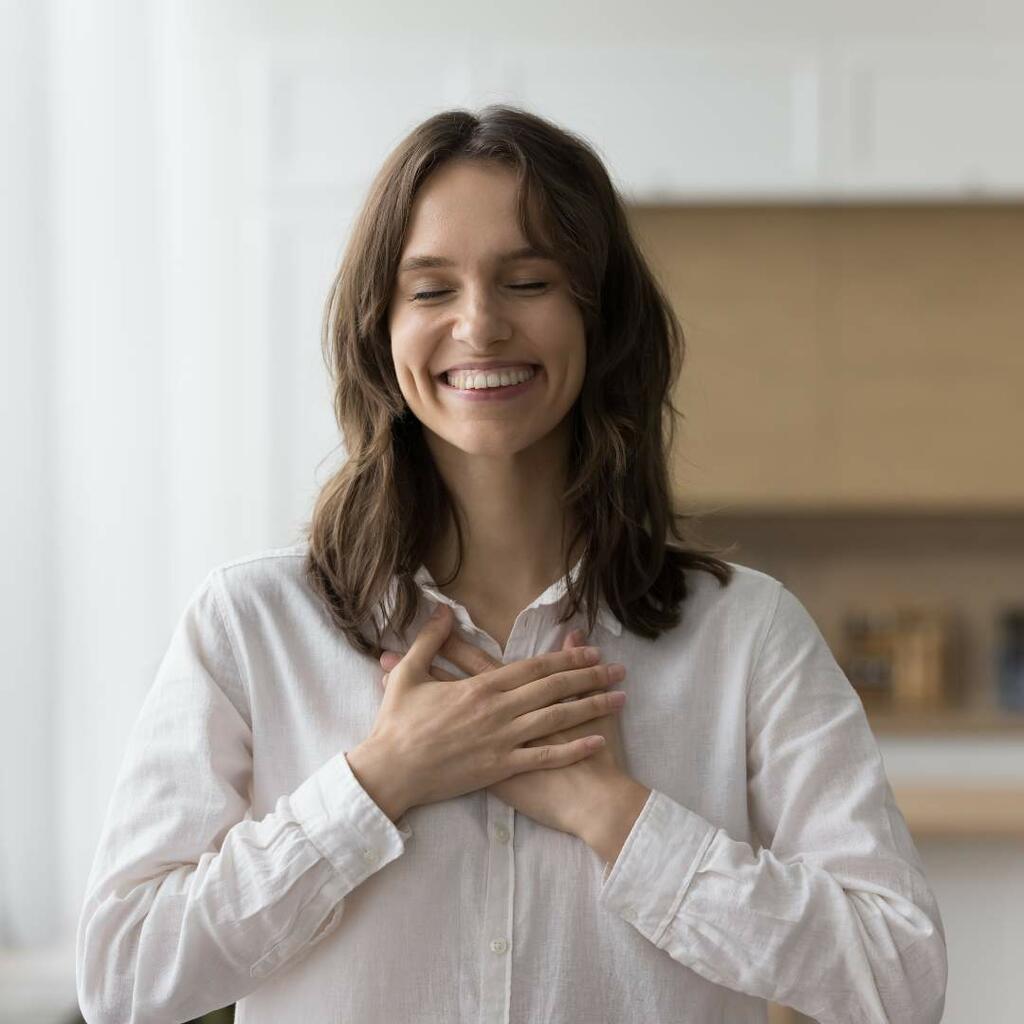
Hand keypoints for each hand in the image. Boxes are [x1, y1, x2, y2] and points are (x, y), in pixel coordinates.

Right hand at [378, 619, 629, 839]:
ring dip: (591, 707)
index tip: (590, 650)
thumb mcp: (408, 675)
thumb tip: (441, 611)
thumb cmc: (397, 725)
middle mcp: (498, 710)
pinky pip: (545, 757)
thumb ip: (428, 641)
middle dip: (590, 677)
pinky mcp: (501, 769)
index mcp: (480, 687)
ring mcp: (502, 741)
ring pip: (557, 719)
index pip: (533, 667)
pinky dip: (574, 748)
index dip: (565, 657)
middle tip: (618, 669)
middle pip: (554, 689)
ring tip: (620, 698)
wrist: (390, 773)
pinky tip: (598, 740)